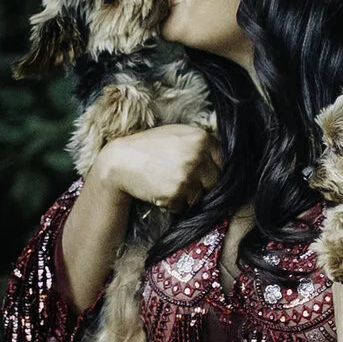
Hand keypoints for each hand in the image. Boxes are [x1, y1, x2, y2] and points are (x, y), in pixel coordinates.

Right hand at [91, 124, 219, 209]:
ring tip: (168, 184)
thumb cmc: (148, 147)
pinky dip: (173, 204)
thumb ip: (200, 144)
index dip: (211, 169)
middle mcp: (197, 155)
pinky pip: (183, 207)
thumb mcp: (177, 134)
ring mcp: (187, 175)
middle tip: (182, 181)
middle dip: (202, 185)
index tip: (200, 172)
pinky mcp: (175, 193)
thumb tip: (221, 161)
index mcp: (201, 137)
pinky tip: (160, 191)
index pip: (222, 161)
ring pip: (199, 197)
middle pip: (215, 181)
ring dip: (187, 196)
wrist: (120, 161)